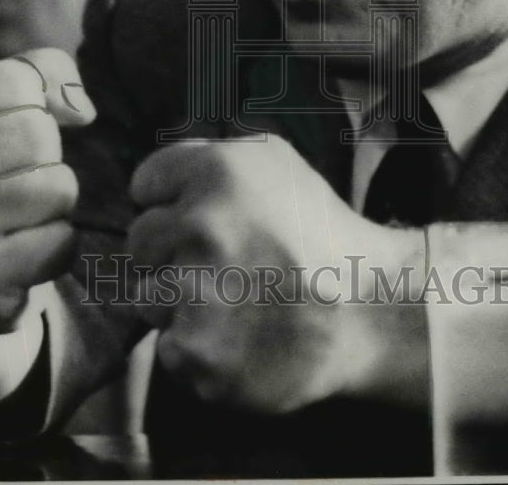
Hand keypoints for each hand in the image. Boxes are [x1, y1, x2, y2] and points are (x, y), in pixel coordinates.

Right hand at [0, 48, 94, 339]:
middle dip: (44, 159)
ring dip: (53, 205)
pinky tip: (20, 254)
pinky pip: (61, 240)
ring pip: (56, 185)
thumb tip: (82, 111)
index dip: (34, 106)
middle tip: (9, 186)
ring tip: (14, 219)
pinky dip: (56, 247)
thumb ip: (43, 73)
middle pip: (38, 133)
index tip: (4, 135)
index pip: (16, 79)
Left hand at [126, 135, 425, 412]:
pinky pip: (168, 345)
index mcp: (217, 172)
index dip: (172, 201)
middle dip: (171, 251)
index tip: (206, 218)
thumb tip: (157, 175)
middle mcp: (201, 226)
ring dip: (179, 301)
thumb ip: (210, 155)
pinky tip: (237, 338)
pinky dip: (195, 346)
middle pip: (139, 241)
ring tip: (234, 301)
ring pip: (147, 294)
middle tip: (225, 263)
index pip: (145, 184)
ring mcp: (196, 292)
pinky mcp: (197, 353)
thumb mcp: (274, 161)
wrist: (368, 310)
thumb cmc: (317, 230)